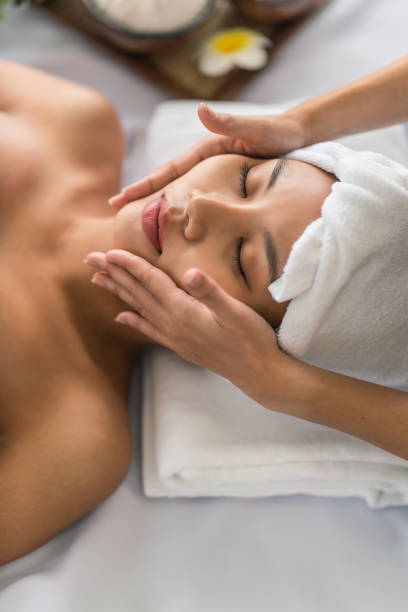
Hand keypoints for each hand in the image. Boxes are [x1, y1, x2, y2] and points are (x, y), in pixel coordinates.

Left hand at [85, 249, 289, 403]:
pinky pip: (149, 330)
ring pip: (139, 309)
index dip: (130, 265)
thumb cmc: (251, 339)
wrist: (259, 373)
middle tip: (90, 259)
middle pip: (137, 293)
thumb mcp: (236, 312)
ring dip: (119, 293)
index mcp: (184, 311)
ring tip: (98, 280)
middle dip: (114, 274)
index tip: (109, 252)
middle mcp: (173, 324)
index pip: (150, 281)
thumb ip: (211, 292)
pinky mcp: (181, 346)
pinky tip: (121, 318)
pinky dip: (134, 322)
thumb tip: (190, 273)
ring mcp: (175, 337)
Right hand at [108, 103, 305, 208]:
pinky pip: (198, 197)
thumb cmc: (279, 132)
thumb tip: (201, 109)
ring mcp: (213, 172)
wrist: (299, 135)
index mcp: (206, 151)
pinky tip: (176, 222)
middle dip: (141, 195)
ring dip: (158, 203)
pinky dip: (182, 208)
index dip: (144, 185)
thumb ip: (229, 122)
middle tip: (114, 210)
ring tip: (138, 221)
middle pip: (167, 181)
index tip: (120, 199)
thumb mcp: (256, 128)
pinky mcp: (224, 183)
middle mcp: (205, 162)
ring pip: (180, 190)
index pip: (169, 170)